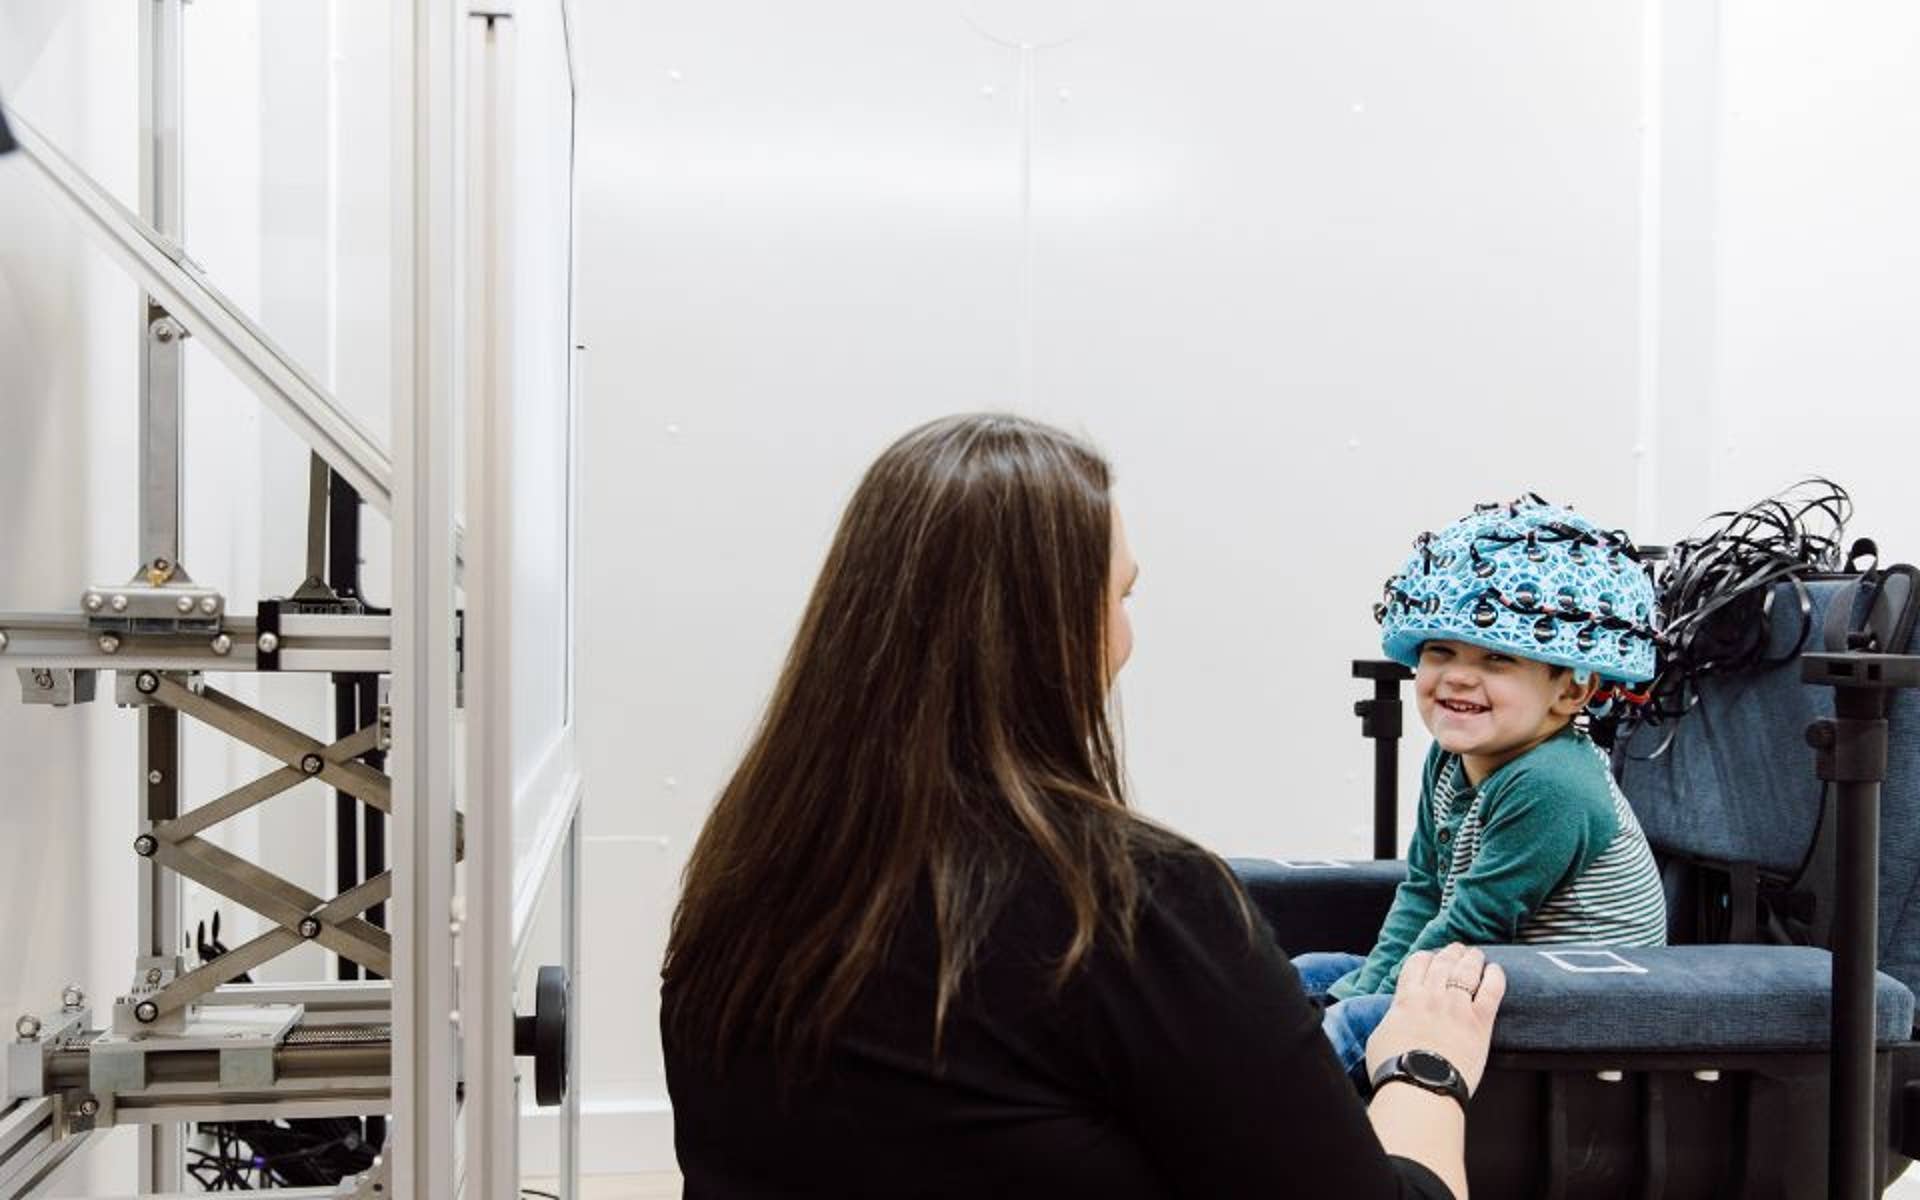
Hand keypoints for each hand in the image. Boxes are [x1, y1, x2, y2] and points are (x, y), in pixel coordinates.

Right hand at [1363, 943, 1504, 1095]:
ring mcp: (1458, 1007)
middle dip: (1451, 953)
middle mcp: (1432, 996)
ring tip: (1475, 954)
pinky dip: (1495, 977)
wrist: (1420, 1087)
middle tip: (1457, 950)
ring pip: (1467, 971)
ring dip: (1472, 959)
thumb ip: (1392, 1019)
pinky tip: (1496, 971)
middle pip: (1444, 963)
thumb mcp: (1380, 1036)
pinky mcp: (1479, 1022)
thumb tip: (1396, 1018)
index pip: (1417, 963)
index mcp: (1407, 998)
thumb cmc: (1396, 1069)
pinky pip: (1492, 991)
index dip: (1426, 957)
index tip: (1431, 957)